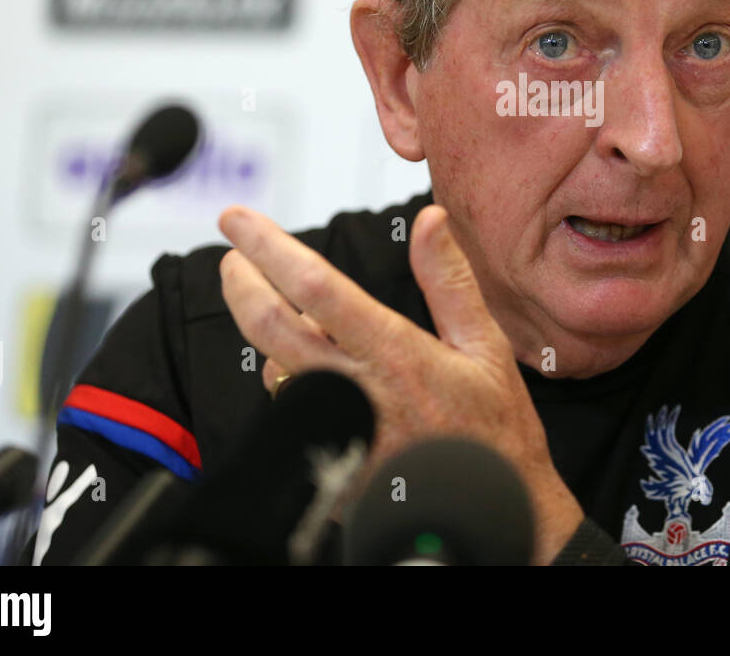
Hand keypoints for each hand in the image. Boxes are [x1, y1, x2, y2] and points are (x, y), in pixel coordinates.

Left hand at [217, 203, 583, 564]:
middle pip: (270, 328)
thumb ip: (449, 280)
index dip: (268, 247)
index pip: (315, 288)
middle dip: (241, 283)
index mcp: (397, 356)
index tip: (239, 220)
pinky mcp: (327, 465)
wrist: (494, 509)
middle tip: (234, 259)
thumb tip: (430, 220)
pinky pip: (291, 413)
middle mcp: (358, 393)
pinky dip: (293, 382)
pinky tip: (318, 374)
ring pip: (275, 371)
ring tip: (297, 320)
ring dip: (271, 338)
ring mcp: (337, 432)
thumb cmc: (495, 430)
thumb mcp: (484, 345)